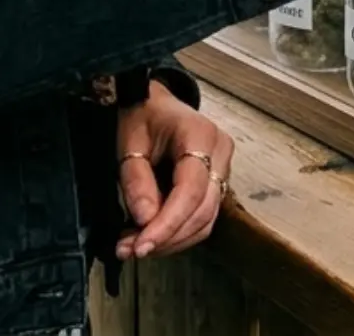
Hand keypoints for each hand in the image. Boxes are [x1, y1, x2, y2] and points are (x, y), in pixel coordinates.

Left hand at [115, 82, 233, 260]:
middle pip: (203, 210)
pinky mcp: (216, 183)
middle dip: (167, 237)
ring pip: (206, 219)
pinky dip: (177, 232)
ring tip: (135, 246)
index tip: (141, 245)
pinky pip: (203, 216)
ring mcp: (223, 168)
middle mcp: (220, 152)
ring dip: (172, 240)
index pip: (190, 191)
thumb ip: (136, 180)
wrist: (153, 103)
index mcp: (200, 135)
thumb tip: (145, 219)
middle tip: (131, 250)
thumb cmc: (142, 116)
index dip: (167, 224)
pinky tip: (152, 237)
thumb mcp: (130, 143)